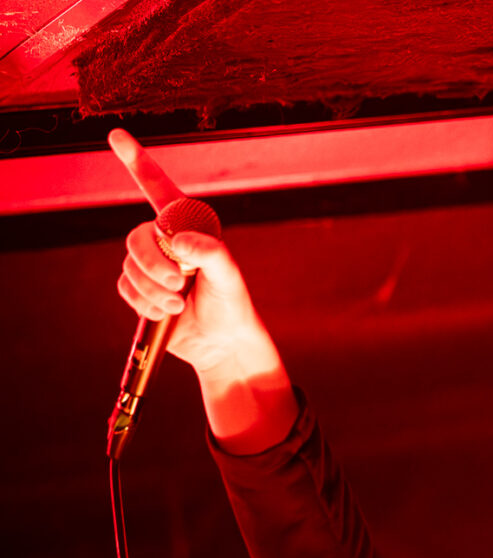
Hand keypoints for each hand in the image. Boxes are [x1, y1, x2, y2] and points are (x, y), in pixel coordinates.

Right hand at [109, 129, 296, 452]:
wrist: (221, 343)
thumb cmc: (233, 305)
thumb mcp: (230, 277)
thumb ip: (212, 253)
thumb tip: (175, 242)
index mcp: (189, 228)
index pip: (159, 189)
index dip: (137, 162)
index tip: (117, 136)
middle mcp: (166, 242)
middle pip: (137, 237)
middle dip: (154, 264)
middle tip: (180, 285)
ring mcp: (151, 265)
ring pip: (130, 265)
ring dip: (153, 289)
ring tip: (179, 304)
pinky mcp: (139, 289)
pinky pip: (125, 288)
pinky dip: (144, 303)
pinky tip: (166, 312)